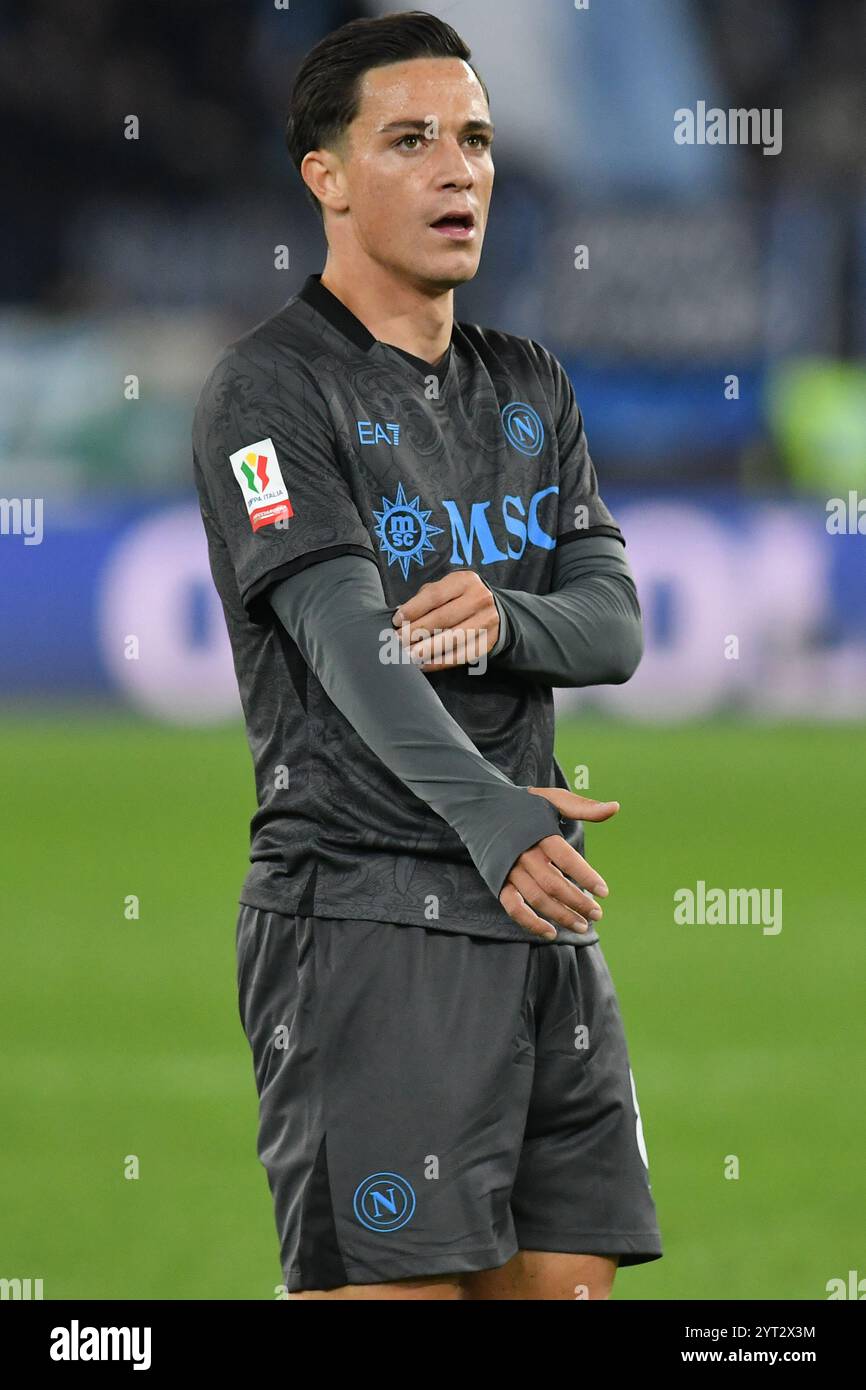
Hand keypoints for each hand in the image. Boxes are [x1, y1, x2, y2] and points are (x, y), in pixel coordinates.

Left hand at [391, 570, 498, 671]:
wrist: (494, 609)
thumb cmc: (459, 598)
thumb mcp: (445, 588)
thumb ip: (424, 599)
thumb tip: (401, 616)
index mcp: (464, 581)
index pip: (435, 595)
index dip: (413, 609)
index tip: (397, 620)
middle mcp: (479, 599)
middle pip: (443, 618)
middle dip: (417, 631)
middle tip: (398, 641)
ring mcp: (487, 621)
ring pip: (453, 638)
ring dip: (427, 649)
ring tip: (409, 655)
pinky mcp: (488, 641)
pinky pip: (462, 655)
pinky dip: (441, 662)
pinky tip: (424, 665)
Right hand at [499, 787, 619, 940]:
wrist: (479, 807)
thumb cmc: (522, 805)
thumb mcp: (552, 799)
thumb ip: (583, 807)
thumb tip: (615, 808)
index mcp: (539, 833)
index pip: (566, 858)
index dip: (586, 876)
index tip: (604, 892)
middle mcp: (523, 853)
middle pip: (553, 884)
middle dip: (578, 902)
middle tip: (597, 914)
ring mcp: (509, 869)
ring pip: (537, 898)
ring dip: (561, 915)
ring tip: (582, 926)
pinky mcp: (498, 881)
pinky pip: (513, 907)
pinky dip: (530, 923)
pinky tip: (550, 932)